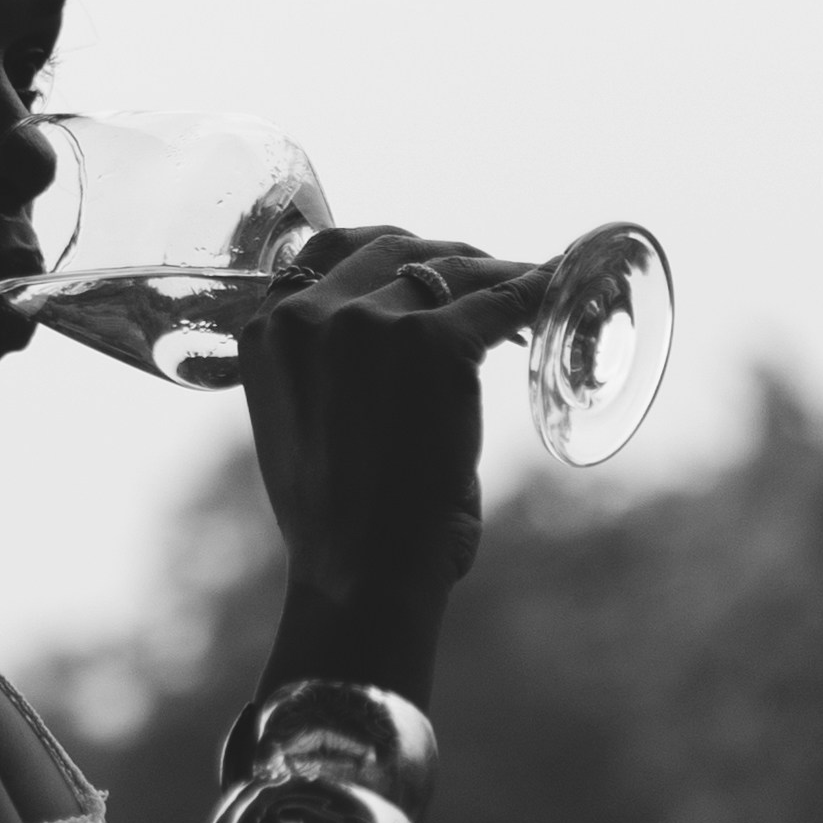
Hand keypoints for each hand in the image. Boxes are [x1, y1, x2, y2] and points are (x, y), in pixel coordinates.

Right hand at [240, 223, 537, 649]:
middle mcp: (310, 314)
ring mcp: (372, 324)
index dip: (387, 255)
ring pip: (451, 270)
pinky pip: (502, 300)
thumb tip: (382, 348)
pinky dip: (536, 291)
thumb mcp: (303, 426)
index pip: (331, 251)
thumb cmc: (340, 523)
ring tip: (529, 286)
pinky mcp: (435, 344)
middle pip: (393, 248)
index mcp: (266, 331)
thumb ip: (326, 370)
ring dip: (495, 272)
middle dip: (444, 258)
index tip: (423, 267)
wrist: (362, 575)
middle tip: (486, 276)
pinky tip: (556, 290)